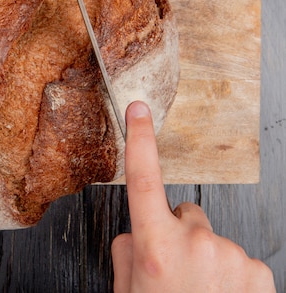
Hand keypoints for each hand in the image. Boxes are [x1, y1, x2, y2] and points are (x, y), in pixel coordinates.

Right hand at [111, 101, 274, 291]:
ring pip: (211, 238)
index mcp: (153, 247)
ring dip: (206, 257)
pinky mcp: (258, 269)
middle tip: (174, 272)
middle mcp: (193, 243)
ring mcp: (230, 254)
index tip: (138, 110)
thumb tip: (138, 232)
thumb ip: (127, 253)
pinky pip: (237, 256)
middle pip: (184, 213)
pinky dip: (230, 273)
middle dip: (177, 232)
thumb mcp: (126, 292)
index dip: (140, 141)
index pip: (142, 180)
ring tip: (200, 292)